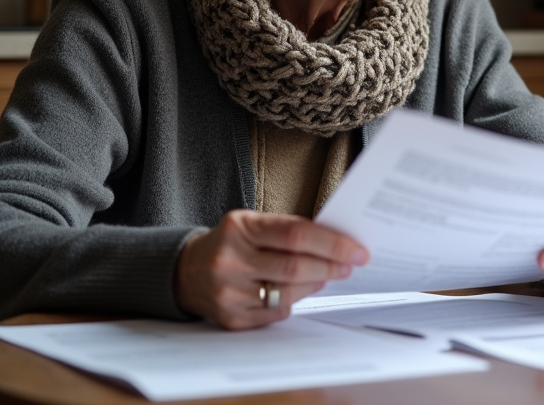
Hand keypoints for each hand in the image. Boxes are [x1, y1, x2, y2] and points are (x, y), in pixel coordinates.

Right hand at [174, 210, 367, 329]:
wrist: (186, 271)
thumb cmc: (231, 244)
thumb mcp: (251, 224)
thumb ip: (287, 231)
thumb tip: (335, 245)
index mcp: (239, 228)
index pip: (296, 234)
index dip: (332, 243)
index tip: (357, 249)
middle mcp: (231, 260)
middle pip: (296, 266)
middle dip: (331, 266)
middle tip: (351, 264)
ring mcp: (229, 292)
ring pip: (290, 293)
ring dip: (316, 284)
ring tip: (327, 275)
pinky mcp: (232, 318)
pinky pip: (277, 312)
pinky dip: (294, 300)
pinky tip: (299, 291)